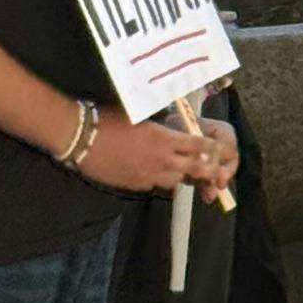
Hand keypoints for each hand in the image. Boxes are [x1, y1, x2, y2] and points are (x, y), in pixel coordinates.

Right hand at [81, 109, 232, 194]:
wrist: (82, 140)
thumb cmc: (108, 120)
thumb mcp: (139, 117)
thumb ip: (159, 127)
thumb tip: (170, 126)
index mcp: (164, 139)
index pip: (198, 145)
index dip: (211, 149)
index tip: (219, 149)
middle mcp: (161, 160)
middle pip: (193, 168)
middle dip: (205, 169)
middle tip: (213, 169)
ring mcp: (148, 175)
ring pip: (175, 181)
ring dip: (181, 175)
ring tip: (180, 168)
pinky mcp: (135, 185)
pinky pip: (155, 185)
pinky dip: (160, 180)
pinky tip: (154, 173)